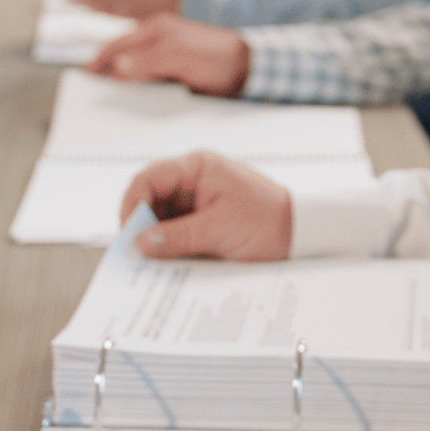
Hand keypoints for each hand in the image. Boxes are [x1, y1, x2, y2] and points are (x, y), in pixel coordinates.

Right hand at [89, 13, 250, 96]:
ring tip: (107, 95)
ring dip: (120, 79)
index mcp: (154, 29)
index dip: (99, 61)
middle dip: (104, 69)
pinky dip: (137, 85)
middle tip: (90, 88)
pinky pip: (147, 76)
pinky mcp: (172, 67)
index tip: (86, 77)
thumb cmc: (216, 56)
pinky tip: (135, 96)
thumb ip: (147, 61)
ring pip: (132, 66)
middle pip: (120, 54)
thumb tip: (117, 67)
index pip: (116, 45)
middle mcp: (156, 37)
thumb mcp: (177, 57)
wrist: (245, 66)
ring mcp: (163, 52)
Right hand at [118, 151, 292, 260]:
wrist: (301, 234)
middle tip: (137, 255)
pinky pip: (173, 232)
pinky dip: (168, 246)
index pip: (148, 179)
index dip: (132, 206)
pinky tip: (167, 263)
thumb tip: (141, 243)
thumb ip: (178, 236)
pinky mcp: (200, 221)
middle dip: (141, 226)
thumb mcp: (220, 230)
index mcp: (197, 167)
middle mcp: (193, 180)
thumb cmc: (269, 220)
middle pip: (149, 199)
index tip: (129, 235)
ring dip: (154, 239)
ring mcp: (196, 201)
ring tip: (152, 263)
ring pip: (158, 218)